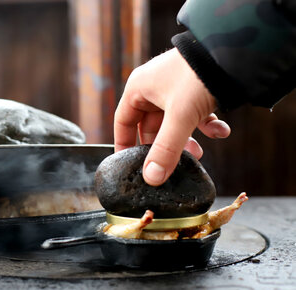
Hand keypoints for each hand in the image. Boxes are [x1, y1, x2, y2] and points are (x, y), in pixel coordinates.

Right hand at [114, 48, 230, 185]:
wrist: (234, 50)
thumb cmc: (197, 76)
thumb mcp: (180, 117)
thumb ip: (165, 150)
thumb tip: (152, 178)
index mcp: (138, 89)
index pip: (123, 122)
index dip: (125, 145)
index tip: (130, 165)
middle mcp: (154, 88)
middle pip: (150, 127)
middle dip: (165, 147)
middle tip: (173, 165)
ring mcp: (175, 88)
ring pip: (174, 123)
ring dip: (187, 140)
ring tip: (199, 154)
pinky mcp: (196, 88)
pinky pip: (195, 113)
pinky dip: (206, 125)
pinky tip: (221, 131)